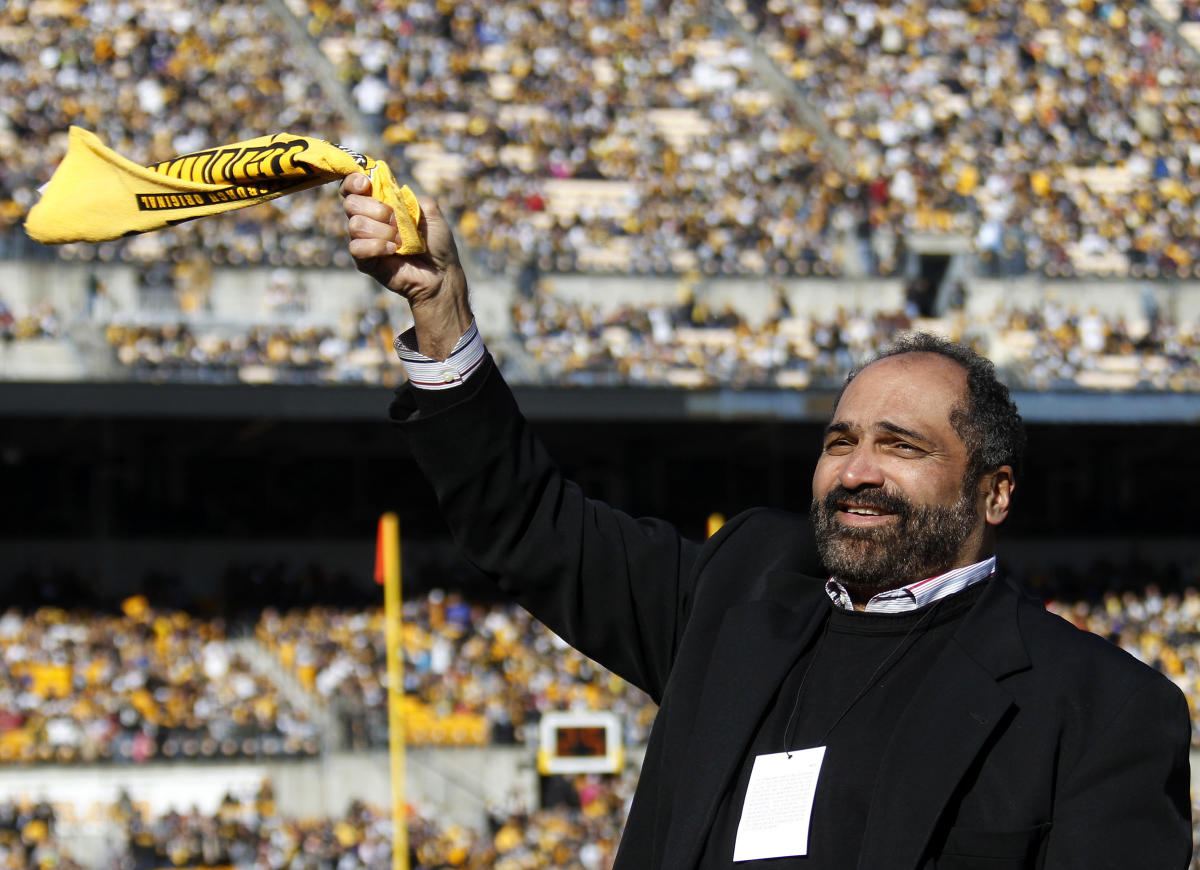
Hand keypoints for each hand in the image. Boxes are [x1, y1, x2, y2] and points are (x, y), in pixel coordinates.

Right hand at [341, 172, 472, 359]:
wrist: (440, 272)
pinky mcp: (364, 261)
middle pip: (351, 203)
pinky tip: (394, 251)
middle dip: (376, 209)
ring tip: (401, 240)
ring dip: (383, 230)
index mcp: (380, 204)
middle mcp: (368, 220)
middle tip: (397, 221)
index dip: (354, 182)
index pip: (353, 188)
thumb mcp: (429, 210)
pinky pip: (357, 248)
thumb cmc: (436, 242)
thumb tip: (390, 193)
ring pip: (355, 225)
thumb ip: (409, 197)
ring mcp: (364, 241)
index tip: (366, 184)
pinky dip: (377, 246)